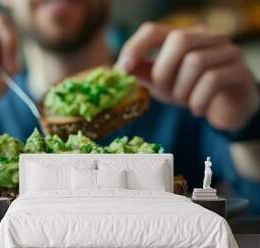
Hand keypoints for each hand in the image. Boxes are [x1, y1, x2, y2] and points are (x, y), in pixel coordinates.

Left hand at [117, 22, 259, 129]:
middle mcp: (207, 37)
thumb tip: (115, 70)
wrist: (226, 108)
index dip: (135, 47)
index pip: (154, 30)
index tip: (122, 69)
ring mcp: (227, 52)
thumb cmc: (190, 90)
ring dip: (182, 90)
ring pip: (196, 62)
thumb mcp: (162, 83)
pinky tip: (197, 109)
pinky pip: (213, 80)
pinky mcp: (240, 72)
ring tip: (185, 101)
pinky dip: (198, 100)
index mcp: (182, 37)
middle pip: (179, 40)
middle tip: (165, 91)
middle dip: (164, 73)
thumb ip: (142, 74)